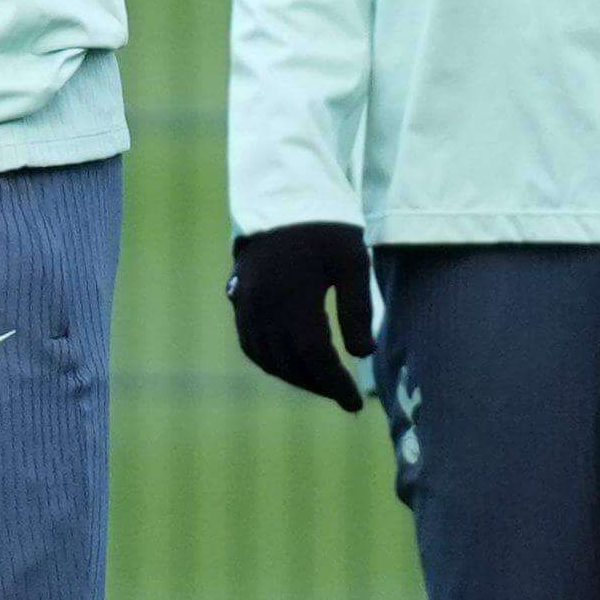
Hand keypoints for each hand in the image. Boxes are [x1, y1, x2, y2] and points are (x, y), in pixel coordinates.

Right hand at [227, 223, 374, 408]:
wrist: (281, 196)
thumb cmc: (324, 227)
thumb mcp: (352, 263)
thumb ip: (357, 310)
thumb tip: (361, 355)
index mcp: (294, 301)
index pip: (316, 357)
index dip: (335, 383)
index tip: (354, 402)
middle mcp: (264, 309)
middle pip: (290, 362)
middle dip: (318, 384)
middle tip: (342, 396)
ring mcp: (246, 305)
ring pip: (267, 358)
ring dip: (294, 376)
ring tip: (320, 383)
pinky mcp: (238, 299)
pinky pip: (250, 343)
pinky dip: (270, 360)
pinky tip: (288, 363)